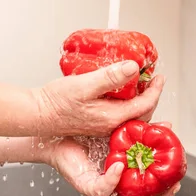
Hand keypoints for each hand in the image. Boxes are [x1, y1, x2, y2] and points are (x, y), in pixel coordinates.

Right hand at [34, 61, 163, 136]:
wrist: (36, 113)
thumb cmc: (55, 102)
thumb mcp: (84, 85)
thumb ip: (110, 77)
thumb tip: (133, 68)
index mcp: (112, 118)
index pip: (145, 105)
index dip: (156, 90)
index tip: (159, 77)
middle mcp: (111, 126)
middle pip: (142, 113)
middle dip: (152, 96)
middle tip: (154, 80)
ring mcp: (104, 126)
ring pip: (132, 116)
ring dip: (141, 101)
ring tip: (143, 86)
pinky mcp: (97, 123)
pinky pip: (121, 116)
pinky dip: (128, 105)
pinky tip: (125, 95)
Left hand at [42, 123, 180, 195]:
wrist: (59, 131)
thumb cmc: (90, 133)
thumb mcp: (124, 131)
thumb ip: (145, 132)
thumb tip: (168, 126)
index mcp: (125, 177)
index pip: (147, 192)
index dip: (163, 192)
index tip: (177, 185)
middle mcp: (113, 187)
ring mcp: (99, 188)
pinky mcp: (85, 184)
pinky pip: (99, 187)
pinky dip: (111, 180)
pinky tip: (119, 169)